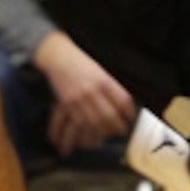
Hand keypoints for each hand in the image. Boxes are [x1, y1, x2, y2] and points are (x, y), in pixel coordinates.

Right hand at [33, 31, 135, 155]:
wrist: (58, 56)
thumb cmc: (81, 62)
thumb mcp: (101, 69)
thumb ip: (112, 85)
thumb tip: (124, 102)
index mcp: (103, 79)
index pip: (122, 100)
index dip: (129, 112)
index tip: (131, 117)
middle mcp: (92, 90)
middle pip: (109, 115)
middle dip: (118, 126)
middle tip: (122, 130)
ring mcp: (78, 98)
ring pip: (94, 122)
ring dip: (104, 131)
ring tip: (109, 134)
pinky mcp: (67, 103)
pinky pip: (79, 122)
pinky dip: (87, 129)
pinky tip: (93, 132)